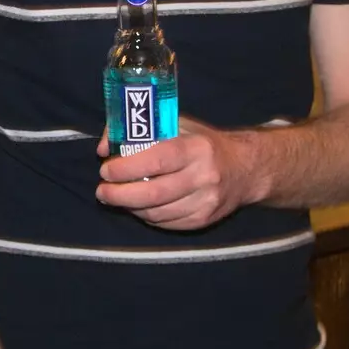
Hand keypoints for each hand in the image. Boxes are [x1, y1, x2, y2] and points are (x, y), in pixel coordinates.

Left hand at [95, 118, 267, 229]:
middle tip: (102, 191)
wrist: (246, 169)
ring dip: (130, 207)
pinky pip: (166, 223)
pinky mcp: (204, 220)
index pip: (157, 160)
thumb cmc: (204, 143)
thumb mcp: (179, 125)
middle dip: (120, 195)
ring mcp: (206, 202)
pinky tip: (138, 206)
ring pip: (157, 213)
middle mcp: (204, 177)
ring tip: (116, 197)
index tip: (106, 169)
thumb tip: (105, 146)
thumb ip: (141, 130)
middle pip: (154, 193)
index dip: (127, 167)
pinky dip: (146, 216)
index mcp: (197, 148)